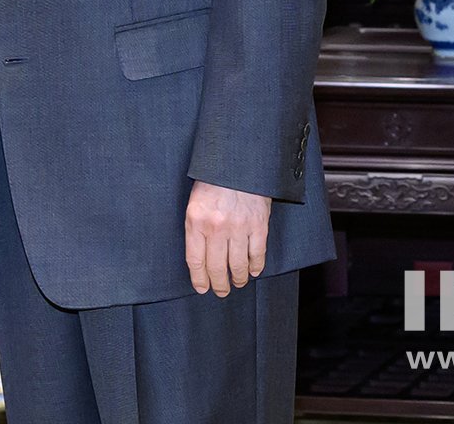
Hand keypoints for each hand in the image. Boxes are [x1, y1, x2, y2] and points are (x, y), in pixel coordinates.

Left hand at [185, 181, 270, 296]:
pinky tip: (254, 271)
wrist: (238, 162)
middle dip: (219, 284)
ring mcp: (239, 227)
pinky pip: (257, 254)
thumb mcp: (194, 201)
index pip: (195, 260)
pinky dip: (256, 267)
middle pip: (217, 267)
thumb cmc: (213, 181)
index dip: (199, 279)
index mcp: (196, 221)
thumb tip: (199, 257)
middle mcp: (216, 227)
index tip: (201, 288)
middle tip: (221, 291)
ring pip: (238, 265)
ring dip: (239, 279)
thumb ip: (196, 227)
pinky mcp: (258, 225)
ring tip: (238, 283)